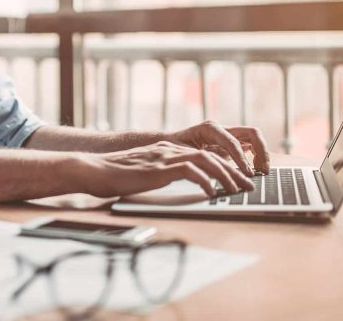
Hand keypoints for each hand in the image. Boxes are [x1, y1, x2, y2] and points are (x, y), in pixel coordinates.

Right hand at [76, 141, 254, 198]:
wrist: (95, 170)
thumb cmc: (115, 175)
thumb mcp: (144, 173)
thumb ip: (161, 175)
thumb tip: (177, 186)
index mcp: (167, 150)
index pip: (204, 154)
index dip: (224, 167)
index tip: (237, 181)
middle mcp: (169, 150)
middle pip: (211, 156)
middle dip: (233, 171)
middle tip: (247, 187)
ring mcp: (165, 157)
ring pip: (206, 160)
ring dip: (225, 175)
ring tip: (236, 190)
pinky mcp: (160, 168)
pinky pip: (191, 171)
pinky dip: (205, 181)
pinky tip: (211, 193)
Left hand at [164, 120, 270, 175]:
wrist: (168, 144)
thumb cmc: (174, 149)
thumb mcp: (184, 155)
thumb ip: (201, 161)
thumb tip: (217, 173)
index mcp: (210, 128)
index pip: (233, 142)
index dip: (241, 159)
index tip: (248, 173)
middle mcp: (222, 128)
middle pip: (252, 133)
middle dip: (261, 151)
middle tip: (263, 170)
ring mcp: (228, 135)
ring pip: (254, 138)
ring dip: (262, 154)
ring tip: (262, 172)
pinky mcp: (232, 143)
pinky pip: (250, 147)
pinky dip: (257, 157)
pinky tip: (255, 171)